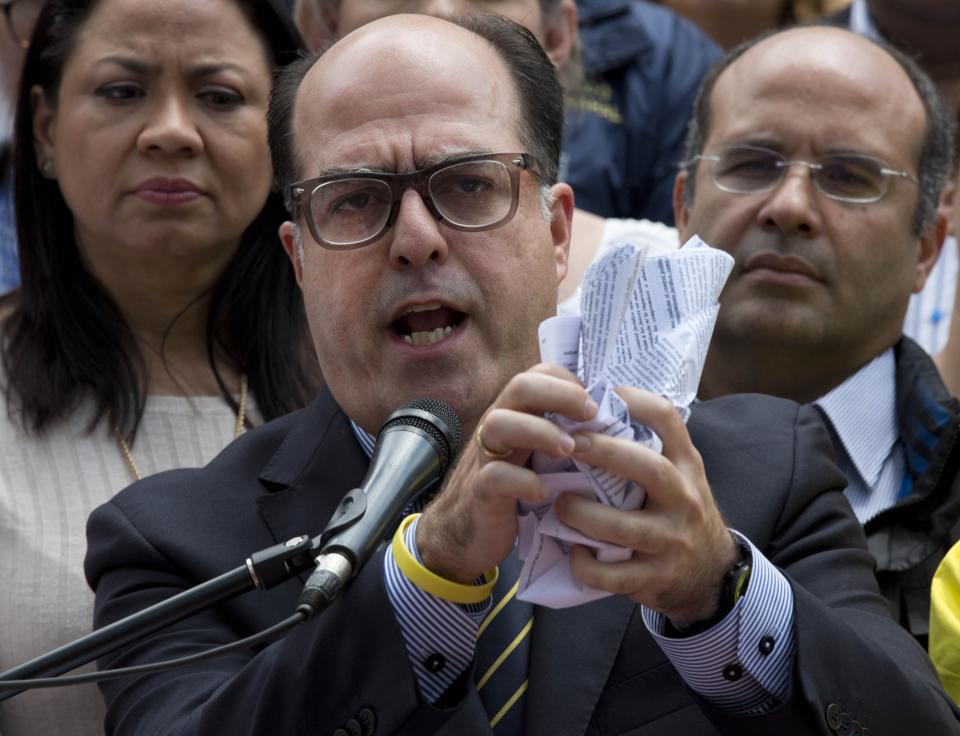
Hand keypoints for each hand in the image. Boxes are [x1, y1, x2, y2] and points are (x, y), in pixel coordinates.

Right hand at [416, 364, 598, 583]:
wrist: (467, 536)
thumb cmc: (514, 491)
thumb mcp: (539, 457)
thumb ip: (563, 437)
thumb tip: (614, 427)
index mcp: (517, 414)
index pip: (540, 374)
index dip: (569, 383)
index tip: (595, 407)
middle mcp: (498, 427)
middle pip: (520, 385)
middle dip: (559, 395)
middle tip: (589, 416)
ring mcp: (485, 457)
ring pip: (498, 422)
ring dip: (539, 431)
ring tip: (568, 450)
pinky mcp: (480, 492)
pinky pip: (495, 476)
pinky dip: (523, 481)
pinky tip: (544, 491)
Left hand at [554, 387, 736, 626]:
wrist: (711, 575)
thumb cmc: (680, 514)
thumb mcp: (681, 476)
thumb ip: (651, 449)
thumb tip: (597, 407)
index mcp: (687, 466)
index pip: (668, 419)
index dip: (632, 399)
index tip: (598, 392)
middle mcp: (684, 500)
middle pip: (648, 468)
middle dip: (603, 452)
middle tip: (568, 444)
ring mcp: (671, 542)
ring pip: (623, 527)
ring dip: (582, 513)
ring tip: (558, 503)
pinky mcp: (654, 579)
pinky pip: (612, 575)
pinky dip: (585, 565)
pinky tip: (573, 552)